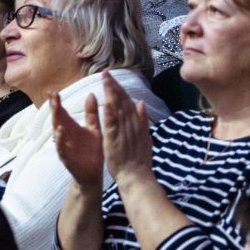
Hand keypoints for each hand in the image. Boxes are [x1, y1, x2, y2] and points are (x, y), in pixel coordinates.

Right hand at [51, 91, 103, 189]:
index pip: (62, 112)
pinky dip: (60, 139)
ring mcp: (64, 146)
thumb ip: (91, 113)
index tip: (53, 90)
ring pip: (57, 132)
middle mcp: (65, 135)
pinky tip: (60, 131)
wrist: (93, 174)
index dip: (57, 101)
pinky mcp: (67, 157)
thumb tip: (91, 94)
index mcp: (71, 127)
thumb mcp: (94, 129)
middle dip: (54, 107)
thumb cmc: (92, 151)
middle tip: (52, 94)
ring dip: (56, 121)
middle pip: (57, 119)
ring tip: (56, 109)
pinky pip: (62, 147)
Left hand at [97, 71, 153, 185]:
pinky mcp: (115, 141)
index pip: (127, 102)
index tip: (112, 77)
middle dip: (114, 86)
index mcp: (136, 124)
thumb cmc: (139, 160)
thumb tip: (141, 102)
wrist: (138, 177)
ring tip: (105, 80)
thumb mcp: (145, 137)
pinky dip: (109, 114)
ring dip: (111, 94)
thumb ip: (143, 120)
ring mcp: (123, 133)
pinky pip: (112, 125)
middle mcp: (131, 125)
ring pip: (117, 109)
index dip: (119, 89)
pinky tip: (105, 103)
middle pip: (122, 102)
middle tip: (105, 72)